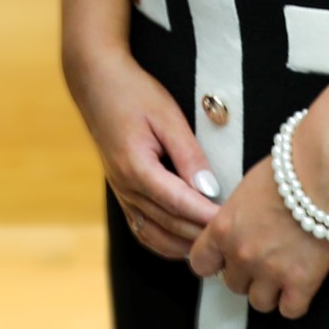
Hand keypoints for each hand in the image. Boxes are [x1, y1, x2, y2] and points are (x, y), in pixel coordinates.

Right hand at [64, 45, 217, 259]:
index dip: (206, 216)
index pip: (178, 203)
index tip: (232, 223)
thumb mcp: (167, 115)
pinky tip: (185, 242)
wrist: (96, 83)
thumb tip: (209, 189)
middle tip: (233, 237)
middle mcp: (126, 187)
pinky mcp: (122, 193)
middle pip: (169, 224)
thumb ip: (188, 154)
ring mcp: (121, 193)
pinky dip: (165, 242)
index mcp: (136, 167)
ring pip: (155, 235)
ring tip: (213, 245)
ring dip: (184, 245)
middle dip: (202, 234)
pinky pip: (142, 230)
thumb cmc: (133, 93)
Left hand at [186, 145, 328, 317]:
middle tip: (265, 258)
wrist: (324, 172)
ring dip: (270, 290)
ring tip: (284, 271)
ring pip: (259, 302)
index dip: (215, 263)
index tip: (226, 259)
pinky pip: (290, 310)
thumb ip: (236, 217)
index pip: (200, 263)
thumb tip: (238, 229)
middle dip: (247, 274)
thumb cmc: (289, 168)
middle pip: (233, 284)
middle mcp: (242, 253)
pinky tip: (301, 283)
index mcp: (223, 228)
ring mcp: (271, 271)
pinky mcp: (302, 282)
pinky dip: (295, 300)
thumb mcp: (246, 189)